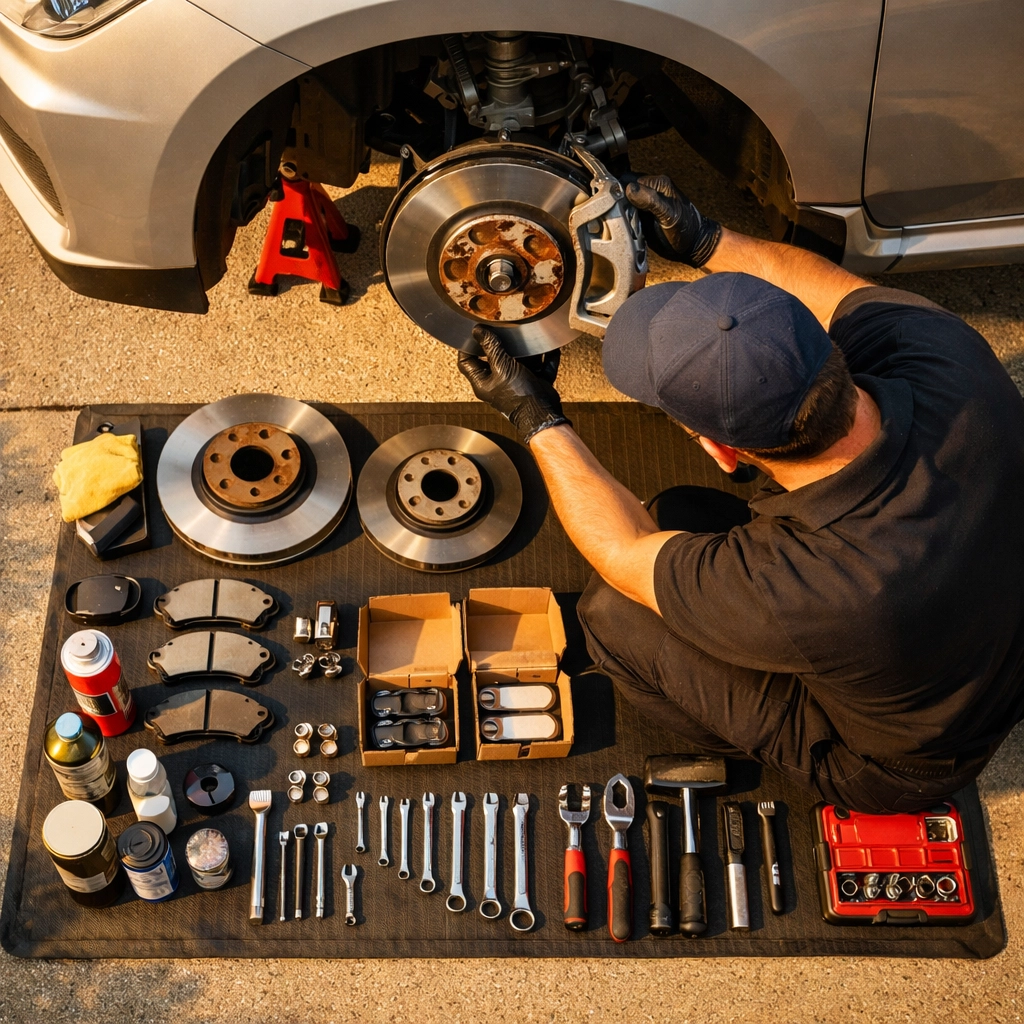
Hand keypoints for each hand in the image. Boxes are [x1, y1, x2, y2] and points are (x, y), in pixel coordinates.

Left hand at [457, 327, 570, 442]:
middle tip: (502, 328)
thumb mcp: (502, 367)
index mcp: (483, 382)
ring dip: (525, 349)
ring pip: (518, 360)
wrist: (542, 415)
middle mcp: (498, 382)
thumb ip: (491, 348)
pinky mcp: (534, 383)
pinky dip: (545, 357)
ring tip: (526, 334)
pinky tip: (550, 347)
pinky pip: (540, 366)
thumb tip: (478, 332)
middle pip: (494, 358)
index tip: (474, 332)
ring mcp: (516, 383)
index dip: (467, 345)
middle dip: (500, 343)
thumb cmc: (518, 396)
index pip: (466, 361)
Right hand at [624, 174, 720, 267]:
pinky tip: (625, 227)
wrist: (693, 245)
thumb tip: (630, 189)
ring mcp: (645, 203)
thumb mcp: (669, 215)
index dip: (618, 192)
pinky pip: (627, 213)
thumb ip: (651, 200)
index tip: (615, 206)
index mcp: (657, 183)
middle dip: (617, 202)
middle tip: (618, 217)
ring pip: (623, 202)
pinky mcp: (642, 215)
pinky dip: (623, 220)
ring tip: (622, 223)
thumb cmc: (686, 230)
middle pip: (623, 190)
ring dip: (618, 212)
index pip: (628, 180)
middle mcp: (650, 190)